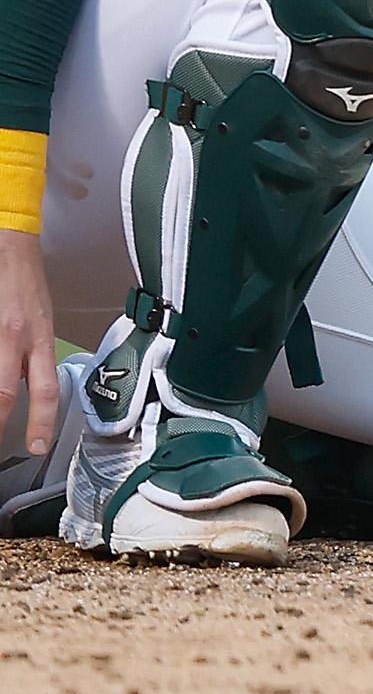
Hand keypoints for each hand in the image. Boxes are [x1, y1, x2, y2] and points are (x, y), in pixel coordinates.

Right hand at [0, 225, 54, 462]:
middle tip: (0, 443)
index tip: (39, 447)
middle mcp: (15, 339)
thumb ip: (34, 356)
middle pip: (4, 394)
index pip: (46, 389)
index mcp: (39, 339)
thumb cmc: (25, 286)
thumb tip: (27, 390)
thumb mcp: (41, 322)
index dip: (43, 422)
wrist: (10, 246)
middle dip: (0, 424)